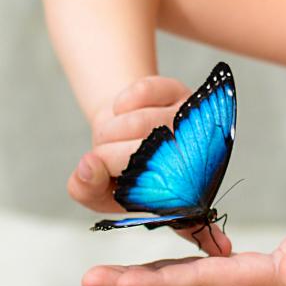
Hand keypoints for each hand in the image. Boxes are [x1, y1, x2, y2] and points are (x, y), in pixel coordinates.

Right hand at [67, 76, 230, 254]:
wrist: (123, 127)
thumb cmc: (117, 166)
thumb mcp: (98, 189)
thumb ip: (87, 190)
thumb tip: (88, 165)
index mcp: (183, 192)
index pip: (159, 193)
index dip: (125, 184)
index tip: (107, 178)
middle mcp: (198, 156)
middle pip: (146, 153)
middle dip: (108, 154)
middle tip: (102, 156)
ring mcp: (192, 122)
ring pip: (139, 123)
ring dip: (109, 130)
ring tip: (110, 137)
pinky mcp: (180, 92)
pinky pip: (144, 92)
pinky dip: (121, 103)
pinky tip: (122, 112)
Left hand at [82, 231, 285, 285]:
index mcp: (251, 283)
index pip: (195, 282)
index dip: (154, 282)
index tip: (117, 281)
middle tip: (90, 280)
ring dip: (136, 285)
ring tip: (100, 278)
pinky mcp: (231, 284)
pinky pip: (186, 283)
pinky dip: (158, 278)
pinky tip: (140, 272)